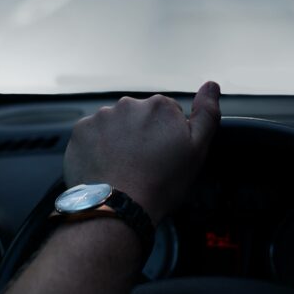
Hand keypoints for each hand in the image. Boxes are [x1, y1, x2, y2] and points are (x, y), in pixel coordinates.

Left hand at [64, 81, 220, 222]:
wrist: (118, 207)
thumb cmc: (161, 183)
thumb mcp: (197, 151)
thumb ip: (207, 114)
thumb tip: (212, 85)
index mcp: (159, 106)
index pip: (167, 114)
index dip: (168, 137)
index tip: (164, 156)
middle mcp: (128, 104)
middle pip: (139, 117)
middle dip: (142, 135)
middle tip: (144, 165)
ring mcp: (101, 117)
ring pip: (115, 126)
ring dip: (119, 140)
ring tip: (123, 169)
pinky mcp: (80, 132)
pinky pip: (93, 135)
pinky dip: (98, 147)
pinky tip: (106, 167)